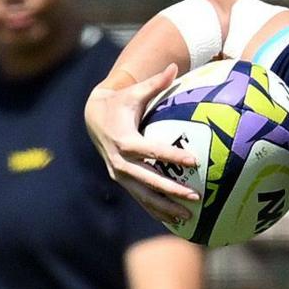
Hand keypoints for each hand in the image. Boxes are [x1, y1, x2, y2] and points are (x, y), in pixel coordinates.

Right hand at [84, 64, 201, 224]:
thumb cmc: (120, 103)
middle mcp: (120, 160)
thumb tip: (173, 66)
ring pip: (143, 195)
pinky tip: (174, 222)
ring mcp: (119, 174)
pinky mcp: (121, 181)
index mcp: (124, 139)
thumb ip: (155, 83)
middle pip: (147, 179)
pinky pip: (140, 199)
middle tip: (195, 196)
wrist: (93, 118)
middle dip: (170, 189)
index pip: (150, 150)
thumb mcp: (134, 92)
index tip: (194, 160)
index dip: (171, 155)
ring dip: (164, 207)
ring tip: (189, 217)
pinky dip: (155, 211)